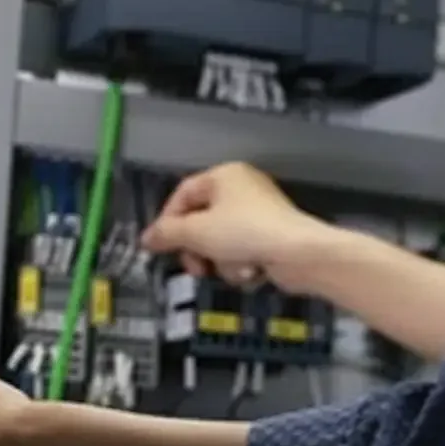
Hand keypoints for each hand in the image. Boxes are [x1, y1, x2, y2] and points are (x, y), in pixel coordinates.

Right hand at [140, 161, 337, 293]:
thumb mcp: (197, 233)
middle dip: (198, 249)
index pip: (183, 194)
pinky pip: (241, 251)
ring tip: (236, 267)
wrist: (298, 254)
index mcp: (224, 175)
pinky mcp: (270, 237)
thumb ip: (167, 234)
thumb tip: (146, 239)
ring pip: (220, 242)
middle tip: (197, 267)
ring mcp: (257, 213)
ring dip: (223, 261)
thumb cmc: (245, 233)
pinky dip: (242, 265)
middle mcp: (241, 189)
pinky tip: (253, 270)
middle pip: (201, 221)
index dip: (168, 222)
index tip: (161, 247)